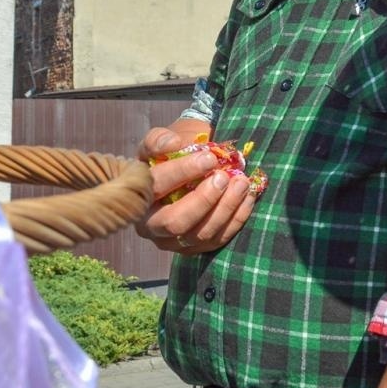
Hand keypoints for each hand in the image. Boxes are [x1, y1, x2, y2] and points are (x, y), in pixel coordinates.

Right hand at [133, 122, 258, 254]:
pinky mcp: (195, 248)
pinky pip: (218, 240)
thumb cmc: (170, 154)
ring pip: (200, 234)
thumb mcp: (159, 141)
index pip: (156, 187)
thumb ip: (158, 139)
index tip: (209, 158)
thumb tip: (172, 144)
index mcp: (138, 195)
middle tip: (224, 177)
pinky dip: (237, 218)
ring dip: (225, 208)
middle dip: (204, 199)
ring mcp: (173, 241)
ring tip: (242, 183)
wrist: (185, 167)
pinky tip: (247, 197)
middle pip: (176, 222)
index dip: (182, 172)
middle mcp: (150, 225)